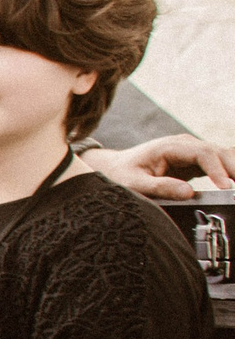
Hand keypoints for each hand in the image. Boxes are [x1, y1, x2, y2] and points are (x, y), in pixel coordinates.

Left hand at [81, 133, 234, 198]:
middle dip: (234, 168)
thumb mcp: (134, 183)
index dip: (218, 170)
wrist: (115, 167)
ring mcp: (192, 151)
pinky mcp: (196, 161)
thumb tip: (188, 193)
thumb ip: (159, 187)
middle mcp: (185, 145)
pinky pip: (219, 164)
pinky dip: (230, 173)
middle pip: (219, 152)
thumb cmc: (122, 174)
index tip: (226, 187)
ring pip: (223, 156)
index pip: (203, 153)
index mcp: (170, 147)